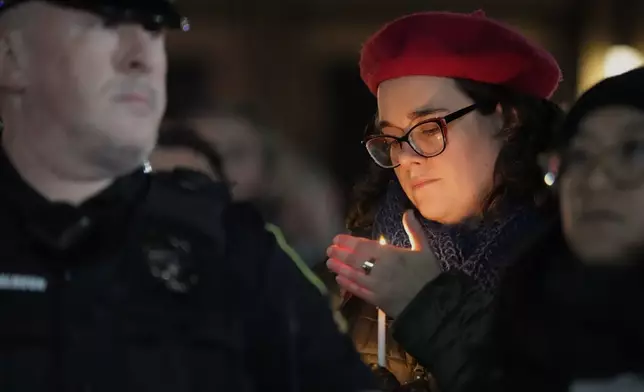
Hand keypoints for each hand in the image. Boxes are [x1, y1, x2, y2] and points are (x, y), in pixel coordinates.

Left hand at [326, 210, 441, 316]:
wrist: (432, 303)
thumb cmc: (429, 274)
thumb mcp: (424, 249)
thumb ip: (414, 230)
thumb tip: (408, 212)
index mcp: (390, 255)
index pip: (364, 245)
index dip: (348, 241)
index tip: (337, 238)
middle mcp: (379, 269)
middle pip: (354, 259)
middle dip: (340, 254)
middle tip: (329, 249)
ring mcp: (376, 285)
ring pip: (353, 275)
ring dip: (339, 268)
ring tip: (329, 262)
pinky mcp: (375, 300)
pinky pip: (357, 291)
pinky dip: (347, 285)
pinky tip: (339, 279)